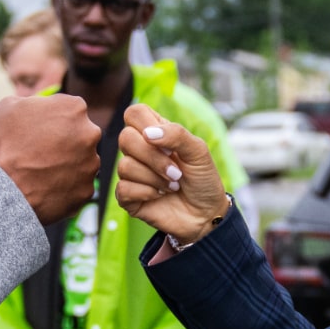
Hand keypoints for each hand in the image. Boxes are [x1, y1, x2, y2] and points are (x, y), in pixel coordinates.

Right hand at [0, 93, 100, 225]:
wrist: (1, 187)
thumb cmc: (3, 143)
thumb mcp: (10, 106)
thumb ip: (35, 101)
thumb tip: (41, 106)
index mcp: (75, 108)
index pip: (70, 109)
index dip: (54, 119)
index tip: (41, 129)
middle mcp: (90, 134)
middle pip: (81, 135)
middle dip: (65, 141)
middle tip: (42, 152)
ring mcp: (91, 164)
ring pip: (82, 161)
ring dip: (67, 164)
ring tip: (42, 172)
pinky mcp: (87, 190)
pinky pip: (78, 186)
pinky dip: (65, 187)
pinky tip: (46, 187)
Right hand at [115, 104, 228, 244]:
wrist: (206, 214)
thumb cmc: (202, 180)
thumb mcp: (198, 152)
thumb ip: (177, 135)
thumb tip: (148, 134)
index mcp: (155, 133)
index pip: (134, 113)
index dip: (146, 124)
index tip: (168, 145)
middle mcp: (139, 150)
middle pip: (125, 138)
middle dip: (154, 158)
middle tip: (176, 172)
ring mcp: (132, 173)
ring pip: (125, 166)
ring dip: (155, 179)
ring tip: (172, 186)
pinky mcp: (128, 196)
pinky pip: (123, 188)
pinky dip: (147, 193)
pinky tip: (159, 196)